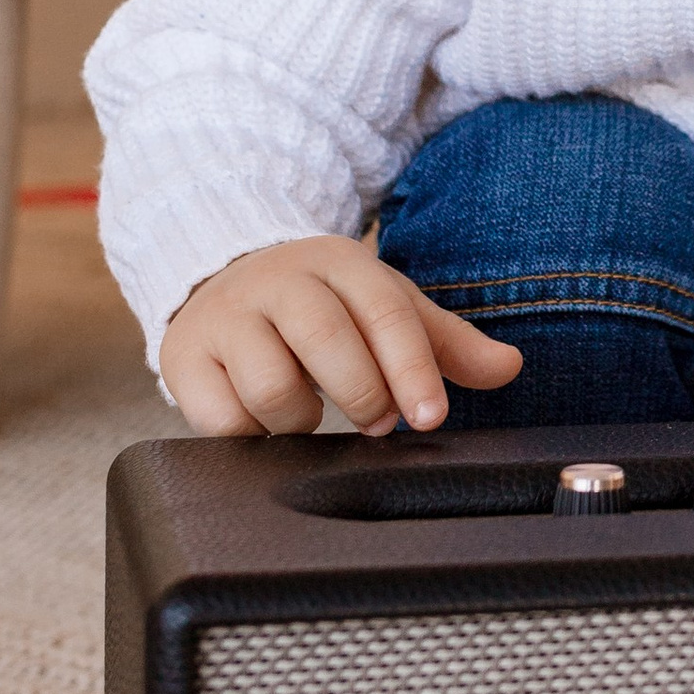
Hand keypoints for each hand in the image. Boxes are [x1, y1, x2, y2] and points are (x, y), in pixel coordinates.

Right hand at [160, 235, 521, 437]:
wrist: (221, 277)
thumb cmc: (321, 305)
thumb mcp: (384, 309)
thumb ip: (446, 343)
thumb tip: (509, 367)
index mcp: (338, 262)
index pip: (385, 312)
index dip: (413, 369)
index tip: (429, 417)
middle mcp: (278, 281)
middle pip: (328, 342)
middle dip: (364, 394)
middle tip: (377, 422)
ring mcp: (226, 318)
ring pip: (273, 388)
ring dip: (304, 419)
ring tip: (311, 411)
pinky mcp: (184, 358)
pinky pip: (223, 418)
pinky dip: (252, 431)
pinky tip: (263, 418)